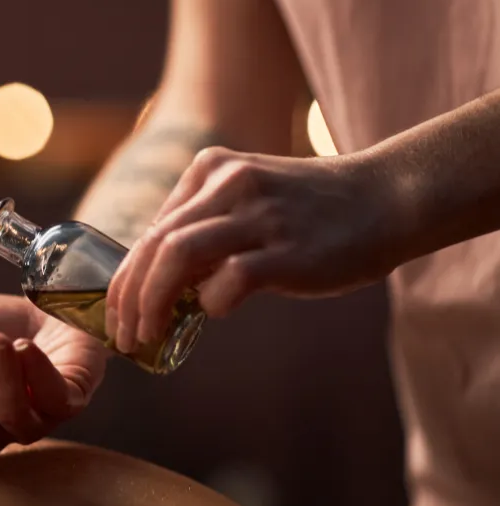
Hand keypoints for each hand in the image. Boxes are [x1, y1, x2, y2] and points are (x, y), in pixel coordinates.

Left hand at [107, 147, 399, 352]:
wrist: (387, 197)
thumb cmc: (310, 211)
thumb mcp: (248, 200)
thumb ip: (205, 229)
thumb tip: (159, 285)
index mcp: (211, 170)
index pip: (149, 231)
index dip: (125, 279)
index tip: (118, 315)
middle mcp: (228, 183)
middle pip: (154, 244)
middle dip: (128, 296)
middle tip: (122, 335)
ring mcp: (259, 215)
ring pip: (177, 254)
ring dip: (152, 301)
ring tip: (146, 334)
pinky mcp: (288, 249)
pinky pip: (230, 279)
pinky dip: (211, 302)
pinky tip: (216, 311)